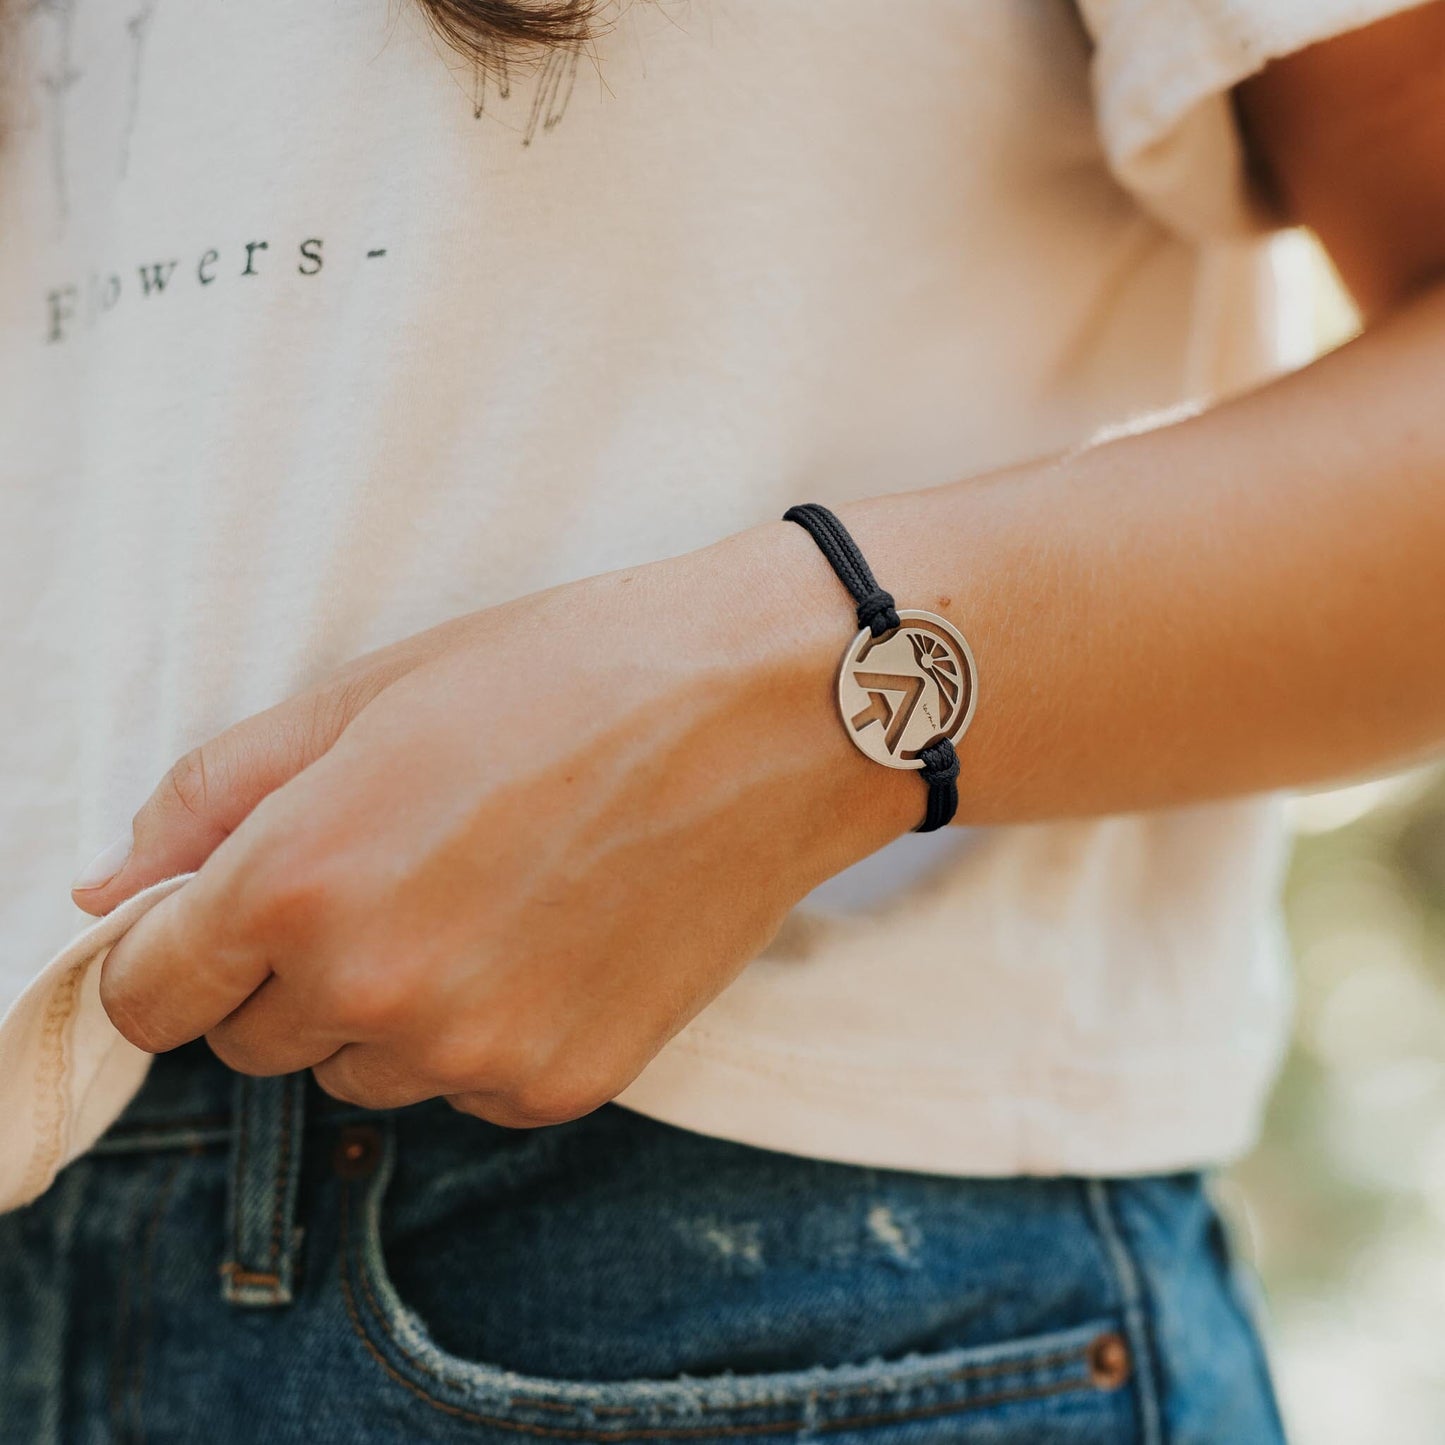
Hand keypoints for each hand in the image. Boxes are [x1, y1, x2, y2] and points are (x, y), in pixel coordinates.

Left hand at [81, 523, 911, 1123]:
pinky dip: (485, 1032)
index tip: (224, 917)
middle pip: (253, 1041)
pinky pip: (468, 1088)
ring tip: (488, 896)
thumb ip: (216, 797)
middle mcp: (376, 990)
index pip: (148, 996)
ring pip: (363, 1072)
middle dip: (291, 968)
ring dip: (390, 1008)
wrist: (768, 712)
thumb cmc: (574, 673)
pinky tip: (553, 938)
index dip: (175, 951)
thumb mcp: (374, 693)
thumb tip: (110, 894)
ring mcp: (476, 1051)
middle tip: (394, 868)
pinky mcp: (564, 1085)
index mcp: (301, 879)